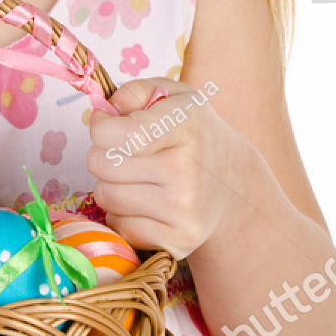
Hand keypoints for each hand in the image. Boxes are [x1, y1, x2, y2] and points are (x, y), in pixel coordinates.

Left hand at [85, 76, 243, 260]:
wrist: (234, 184)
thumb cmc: (192, 133)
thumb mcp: (173, 96)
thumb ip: (134, 92)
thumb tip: (103, 114)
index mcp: (185, 126)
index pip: (120, 134)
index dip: (101, 128)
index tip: (109, 126)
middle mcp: (185, 170)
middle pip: (102, 166)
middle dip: (103, 156)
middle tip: (124, 153)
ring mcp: (183, 211)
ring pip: (105, 197)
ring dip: (111, 186)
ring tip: (136, 177)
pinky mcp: (178, 243)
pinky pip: (119, 227)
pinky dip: (122, 214)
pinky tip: (145, 202)